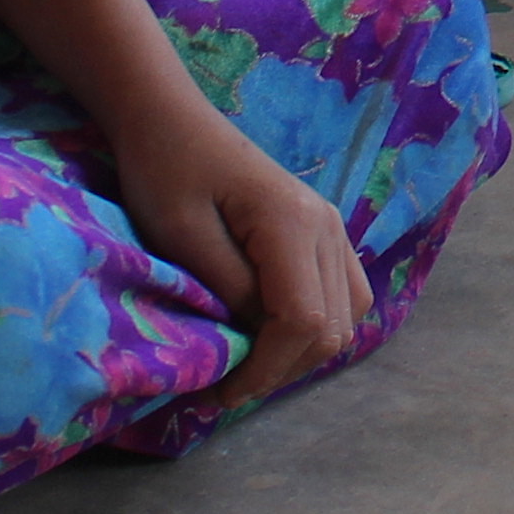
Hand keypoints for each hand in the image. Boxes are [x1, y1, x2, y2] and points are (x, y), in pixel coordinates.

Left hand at [105, 100, 374, 406]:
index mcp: (294, 225)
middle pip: (334, 328)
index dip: (267, 369)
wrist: (173, 121)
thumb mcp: (183, 238)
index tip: (220, 392)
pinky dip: (315, 326)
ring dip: (302, 352)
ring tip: (250, 360)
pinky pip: (343, 296)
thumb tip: (257, 341)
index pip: (304, 322)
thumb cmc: (165, 173)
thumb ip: (228, 292)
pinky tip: (270, 330)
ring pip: (348, 318)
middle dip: (283, 368)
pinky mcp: (325, 232)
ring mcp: (333, 228)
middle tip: (227, 382)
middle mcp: (328, 227)